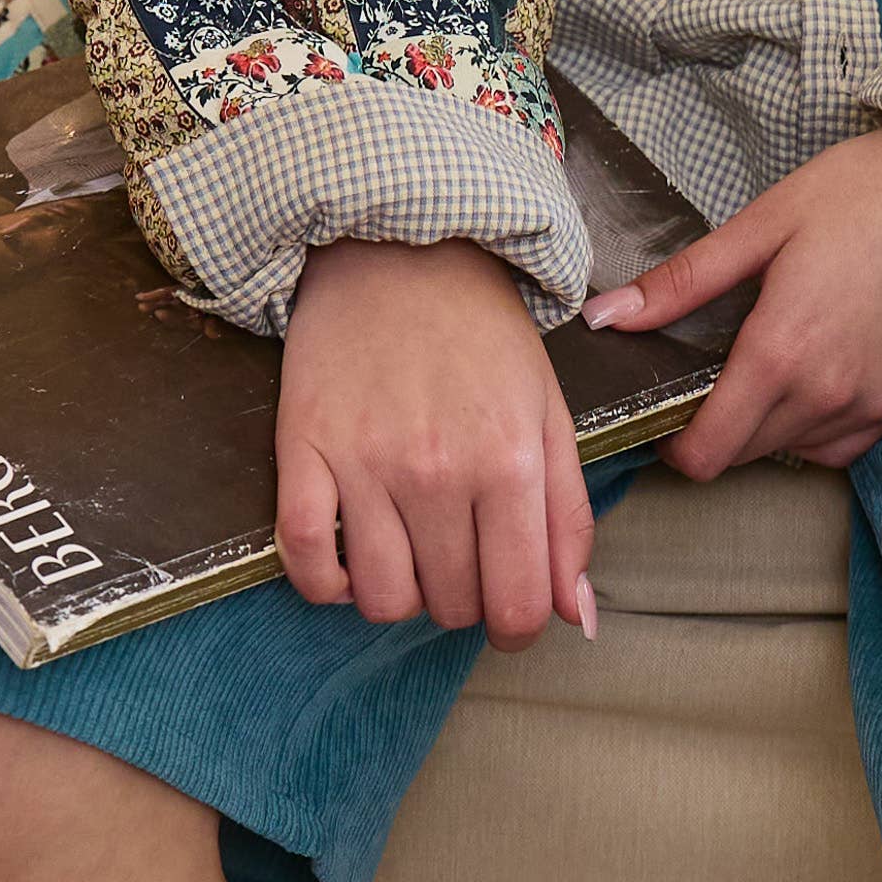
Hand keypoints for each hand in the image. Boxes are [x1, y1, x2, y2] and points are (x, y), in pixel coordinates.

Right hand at [276, 236, 596, 643]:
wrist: (399, 253)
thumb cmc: (482, 337)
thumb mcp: (550, 416)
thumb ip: (569, 518)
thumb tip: (577, 616)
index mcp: (511, 461)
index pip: (519, 604)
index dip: (519, 628)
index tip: (512, 617)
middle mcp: (439, 470)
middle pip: (452, 606)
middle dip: (464, 601)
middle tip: (462, 556)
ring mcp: (365, 464)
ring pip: (382, 600)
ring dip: (402, 595)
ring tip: (411, 553)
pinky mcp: (304, 452)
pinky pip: (306, 562)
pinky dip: (328, 584)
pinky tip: (351, 561)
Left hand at [589, 122, 881, 479]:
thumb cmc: (866, 191)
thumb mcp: (762, 225)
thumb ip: (682, 283)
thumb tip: (606, 317)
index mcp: (781, 352)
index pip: (707, 453)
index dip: (673, 444)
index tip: (665, 409)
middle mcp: (827, 395)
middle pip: (743, 456)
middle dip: (714, 429)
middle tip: (710, 370)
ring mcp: (872, 404)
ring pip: (792, 452)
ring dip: (765, 428)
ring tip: (764, 364)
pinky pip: (842, 447)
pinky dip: (814, 430)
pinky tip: (811, 377)